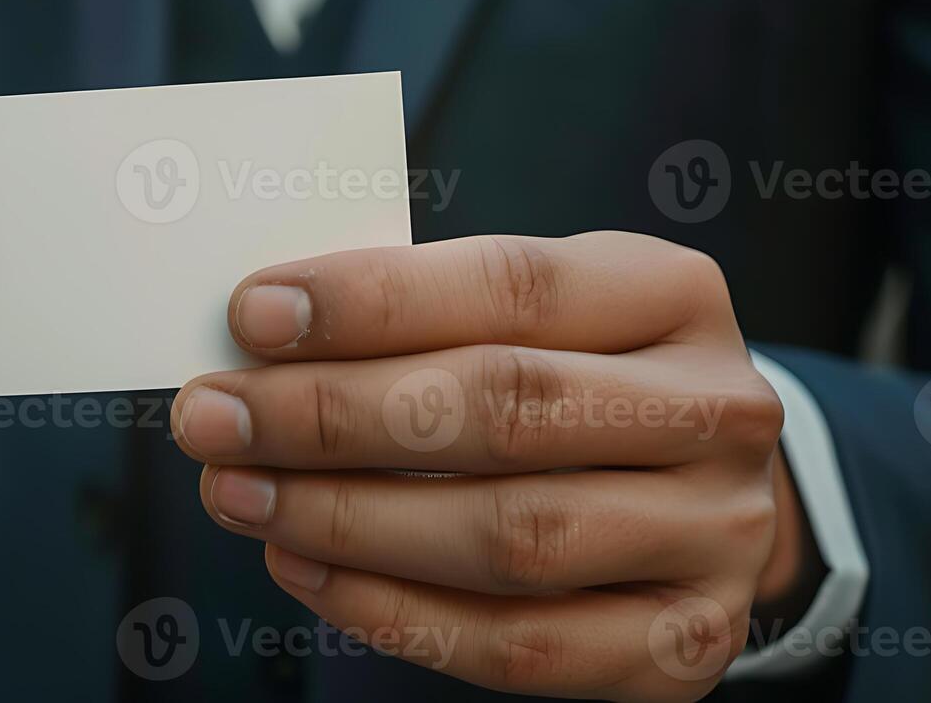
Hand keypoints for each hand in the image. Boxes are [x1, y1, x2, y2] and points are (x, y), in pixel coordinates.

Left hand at [171, 232, 793, 701]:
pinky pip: (519, 644)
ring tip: (238, 493)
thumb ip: (421, 313)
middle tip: (214, 417)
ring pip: (510, 535)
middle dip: (334, 415)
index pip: (512, 285)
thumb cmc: (572, 375)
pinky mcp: (683, 643)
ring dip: (344, 518)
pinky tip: (302, 569)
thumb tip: (263, 337)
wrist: (698, 492)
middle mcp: (716, 410)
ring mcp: (713, 535)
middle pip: (506, 408)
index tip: (251, 314)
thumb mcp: (530, 311)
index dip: (373, 302)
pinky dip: (393, 612)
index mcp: (671, 291)